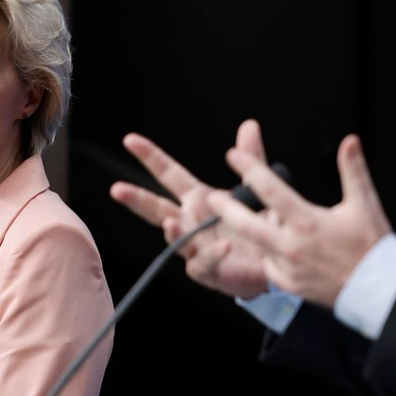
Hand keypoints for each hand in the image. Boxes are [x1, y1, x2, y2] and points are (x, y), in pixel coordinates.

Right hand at [110, 122, 269, 298]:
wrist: (278, 263)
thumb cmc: (260, 226)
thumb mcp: (257, 189)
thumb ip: (252, 159)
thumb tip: (249, 124)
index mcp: (199, 198)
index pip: (168, 173)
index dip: (150, 156)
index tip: (130, 140)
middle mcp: (191, 222)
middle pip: (157, 208)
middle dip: (136, 199)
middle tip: (117, 189)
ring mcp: (196, 247)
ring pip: (175, 239)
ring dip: (171, 231)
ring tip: (170, 222)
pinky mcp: (210, 271)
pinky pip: (206, 262)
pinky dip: (213, 254)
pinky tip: (223, 245)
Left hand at [221, 132, 390, 306]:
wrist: (381, 292)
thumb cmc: (372, 246)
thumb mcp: (364, 205)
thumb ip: (353, 171)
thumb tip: (349, 141)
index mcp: (308, 222)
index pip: (271, 191)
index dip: (250, 170)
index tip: (232, 154)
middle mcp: (293, 246)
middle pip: (247, 224)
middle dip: (225, 208)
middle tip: (210, 196)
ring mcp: (288, 268)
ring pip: (257, 244)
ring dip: (247, 230)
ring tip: (234, 217)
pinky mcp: (288, 284)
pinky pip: (270, 265)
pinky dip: (269, 253)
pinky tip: (275, 245)